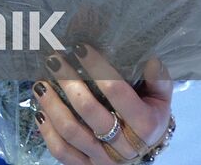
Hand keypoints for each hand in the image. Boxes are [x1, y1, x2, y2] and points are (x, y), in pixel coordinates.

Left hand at [32, 44, 172, 163]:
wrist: (145, 150)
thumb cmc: (149, 115)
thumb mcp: (160, 98)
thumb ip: (158, 80)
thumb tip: (152, 61)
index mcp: (144, 124)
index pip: (117, 91)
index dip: (97, 67)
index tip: (79, 47)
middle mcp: (124, 145)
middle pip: (89, 110)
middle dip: (68, 81)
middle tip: (54, 60)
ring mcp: (104, 159)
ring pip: (71, 132)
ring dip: (52, 104)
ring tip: (40, 83)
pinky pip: (62, 152)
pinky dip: (47, 132)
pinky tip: (40, 111)